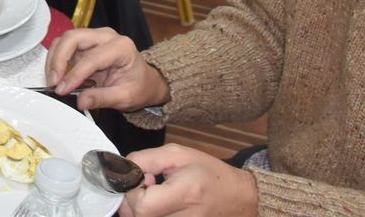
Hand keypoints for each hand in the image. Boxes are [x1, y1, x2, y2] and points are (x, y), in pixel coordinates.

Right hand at [44, 27, 169, 111]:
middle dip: (58, 59)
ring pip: (65, 39)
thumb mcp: (126, 97)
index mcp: (121, 47)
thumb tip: (81, 101)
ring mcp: (94, 37)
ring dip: (54, 59)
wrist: (145, 81)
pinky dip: (57, 59)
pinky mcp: (85, 43)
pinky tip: (58, 76)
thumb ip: (103, 98)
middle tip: (53, 81)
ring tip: (53, 80)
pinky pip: (65, 46)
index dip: (74, 74)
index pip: (91, 58)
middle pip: (73, 38)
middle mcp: (106, 36)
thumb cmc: (139, 87)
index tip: (62, 90)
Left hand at [117, 145, 257, 216]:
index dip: (131, 190)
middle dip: (131, 199)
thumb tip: (124, 172)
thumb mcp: (177, 154)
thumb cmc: (209, 173)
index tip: (143, 177)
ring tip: (155, 194)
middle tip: (147, 184)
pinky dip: (149, 215)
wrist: (239, 198)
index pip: (141, 204)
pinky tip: (160, 205)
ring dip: (139, 208)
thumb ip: (145, 160)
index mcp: (185, 194)